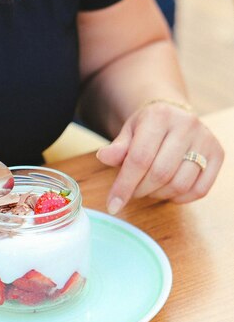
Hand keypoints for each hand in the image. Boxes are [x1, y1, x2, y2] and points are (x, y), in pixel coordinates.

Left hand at [96, 102, 223, 213]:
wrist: (174, 116)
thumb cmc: (147, 128)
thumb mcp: (128, 133)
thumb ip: (117, 148)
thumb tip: (104, 157)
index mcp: (159, 116)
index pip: (139, 158)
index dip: (124, 186)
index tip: (112, 205)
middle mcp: (187, 125)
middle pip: (160, 174)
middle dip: (140, 191)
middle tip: (132, 191)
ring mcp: (206, 140)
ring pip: (180, 185)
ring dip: (159, 195)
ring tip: (149, 188)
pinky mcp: (218, 154)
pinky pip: (199, 190)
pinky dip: (180, 198)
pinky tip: (168, 190)